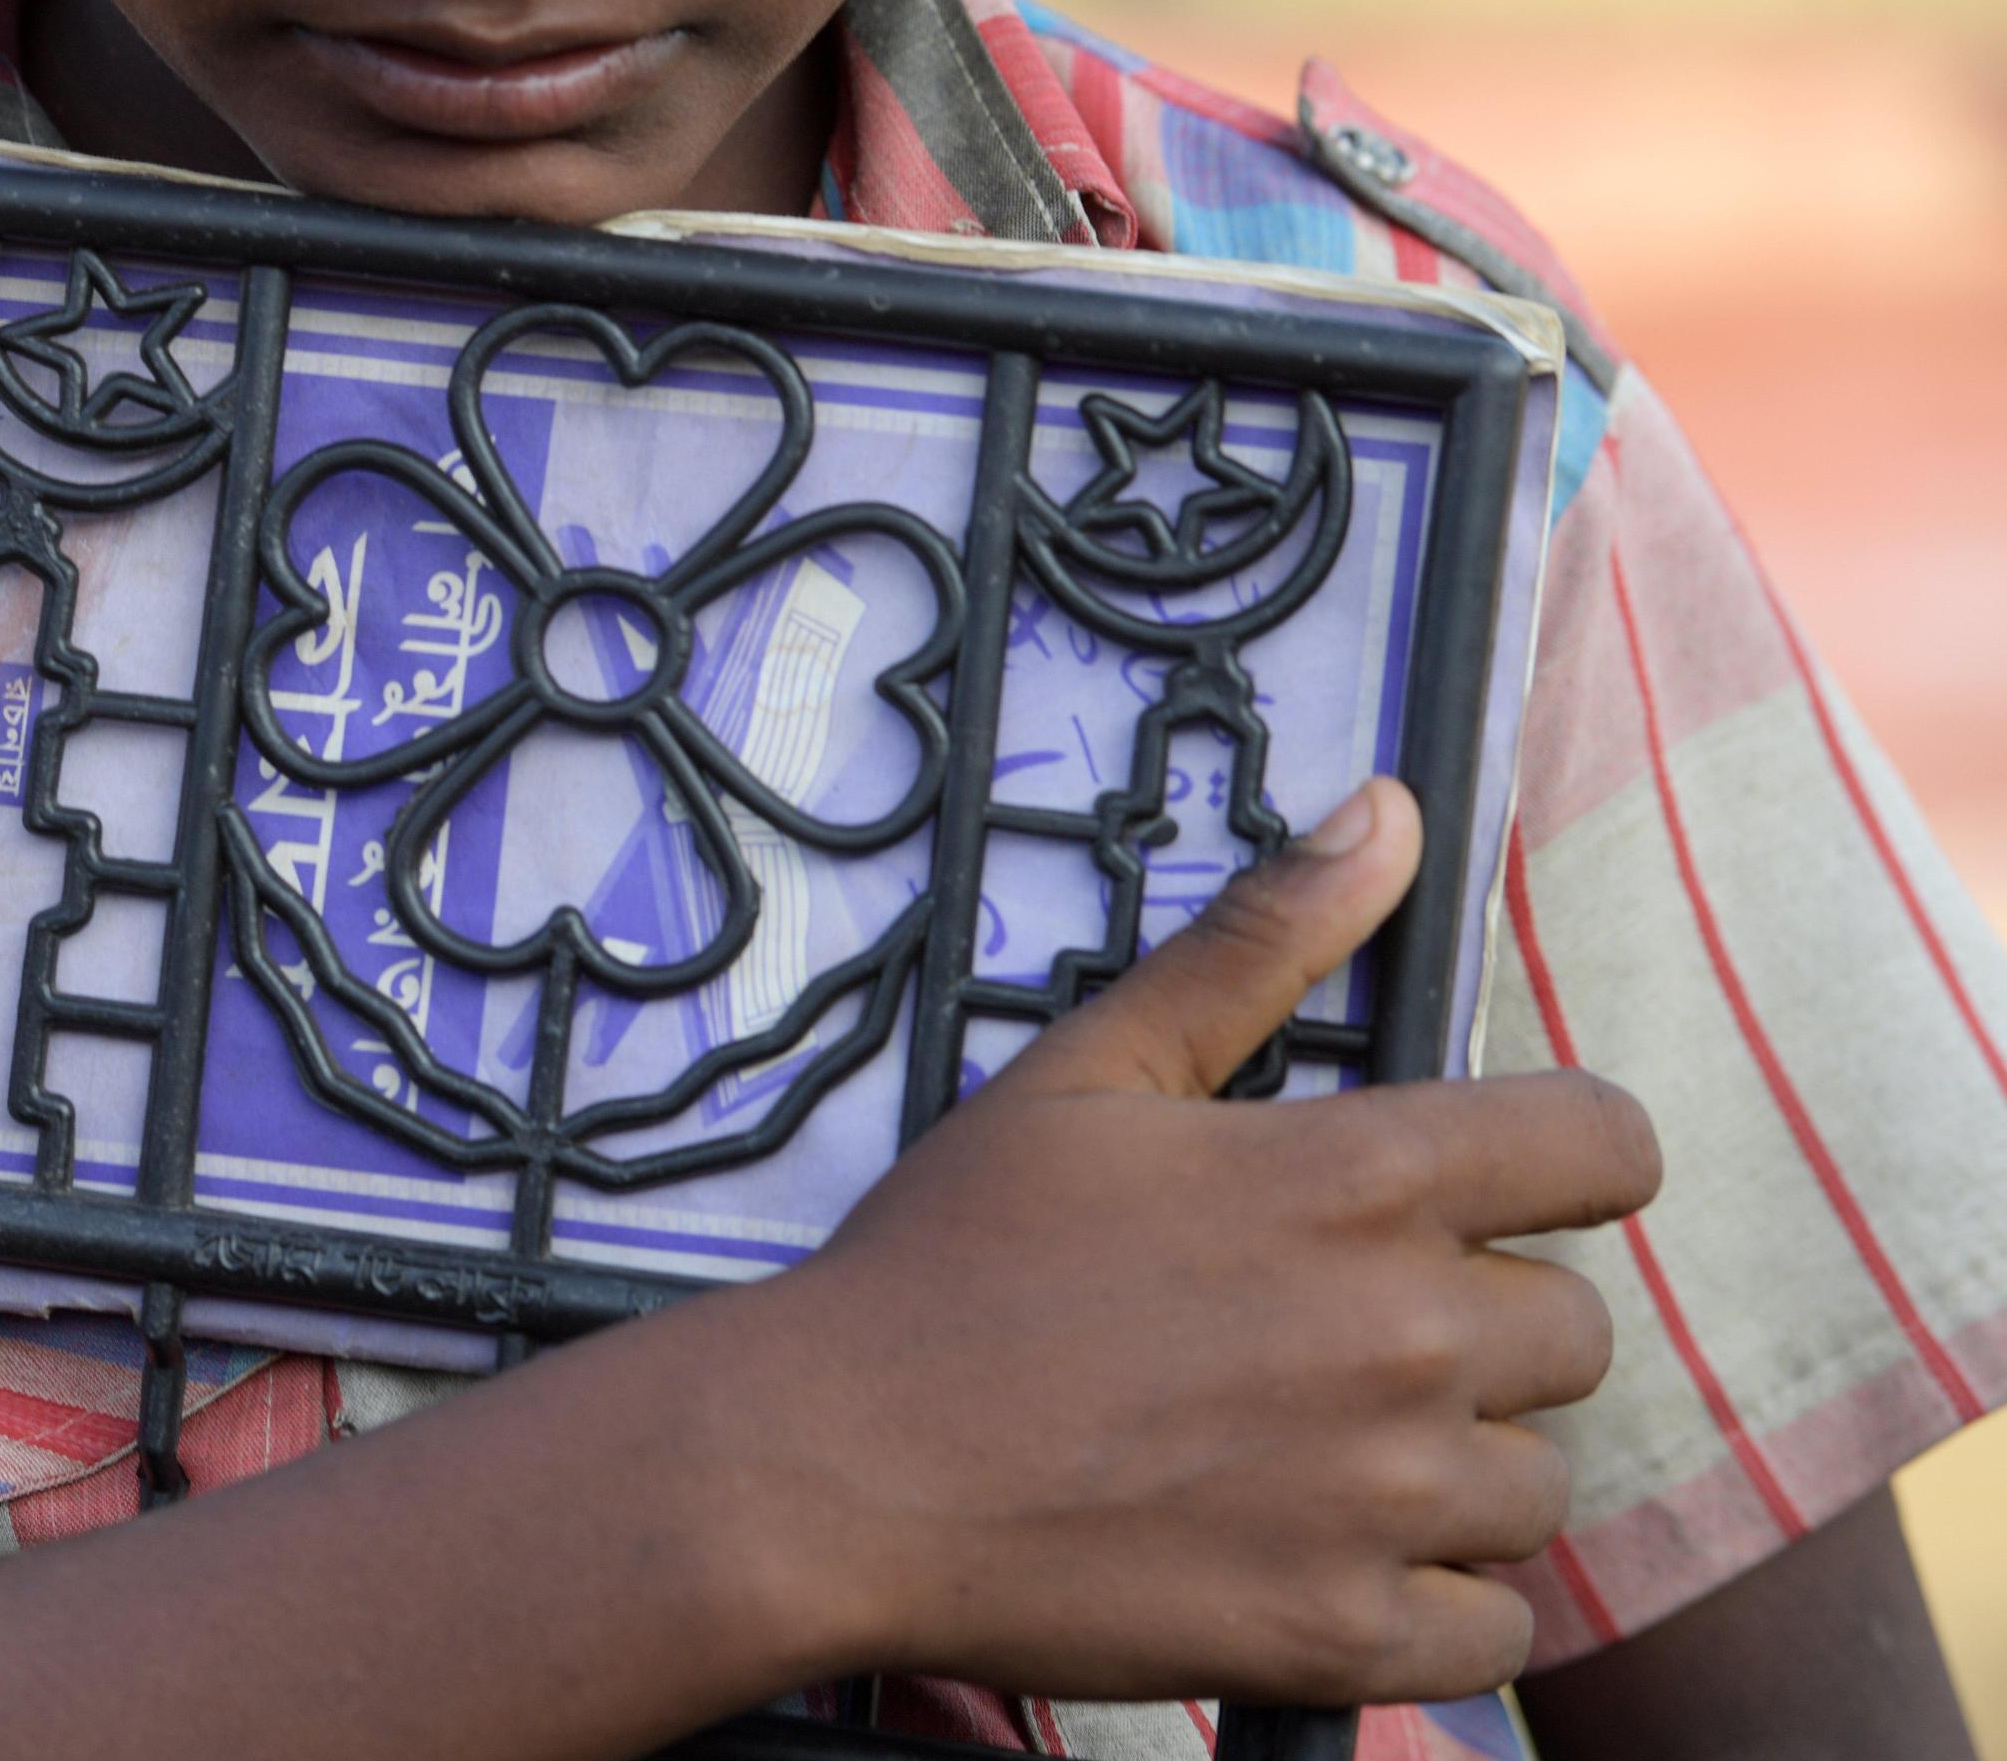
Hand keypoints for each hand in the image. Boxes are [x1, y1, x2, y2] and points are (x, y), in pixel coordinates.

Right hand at [717, 778, 1661, 1705]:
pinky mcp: (1344, 1631)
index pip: (1607, 1149)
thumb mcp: (1092, 1067)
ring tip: (1313, 1451)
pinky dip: (1431, 1600)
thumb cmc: (952, 1260)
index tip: (1503, 1193)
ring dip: (1454, 1468)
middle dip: (1476, 1326)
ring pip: (1536, 1482)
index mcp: (1361, 1178)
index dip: (1569, 1163)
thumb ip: (1258, 941)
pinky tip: (1320, 1554)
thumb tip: (1382, 814)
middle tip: (1336, 1335)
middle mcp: (1405, 1335)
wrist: (839, 1464)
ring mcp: (1384, 1496)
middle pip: (1573, 1328)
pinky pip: (1495, 1627)